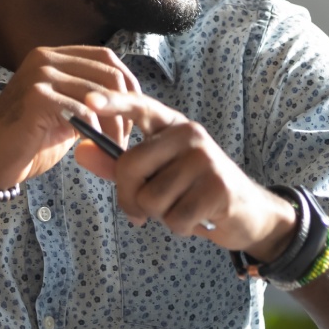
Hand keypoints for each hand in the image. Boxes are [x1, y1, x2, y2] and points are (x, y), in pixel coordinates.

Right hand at [0, 47, 139, 190]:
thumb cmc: (27, 142)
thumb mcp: (65, 113)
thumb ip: (89, 100)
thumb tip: (126, 100)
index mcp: (53, 56)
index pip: (106, 58)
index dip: (128, 84)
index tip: (135, 114)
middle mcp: (46, 58)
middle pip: (108, 73)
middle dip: (125, 107)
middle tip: (124, 138)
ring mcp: (40, 75)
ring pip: (99, 94)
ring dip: (114, 125)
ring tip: (111, 148)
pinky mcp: (36, 97)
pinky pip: (83, 110)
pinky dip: (95, 131)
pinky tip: (93, 146)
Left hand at [73, 90, 297, 259]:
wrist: (248, 213)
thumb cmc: (195, 192)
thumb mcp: (157, 176)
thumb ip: (118, 166)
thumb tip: (80, 152)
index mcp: (172, 126)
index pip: (140, 107)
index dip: (113, 103)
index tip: (89, 100)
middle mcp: (189, 134)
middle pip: (130, 167)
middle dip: (130, 198)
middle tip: (146, 210)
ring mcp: (205, 158)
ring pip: (151, 198)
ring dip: (161, 216)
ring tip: (183, 208)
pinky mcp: (218, 186)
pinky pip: (175, 217)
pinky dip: (181, 227)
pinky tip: (198, 218)